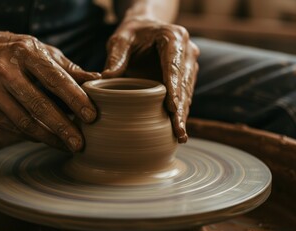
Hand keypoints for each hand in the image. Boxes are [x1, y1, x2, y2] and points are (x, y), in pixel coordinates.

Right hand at [0, 32, 99, 150]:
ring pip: (23, 121)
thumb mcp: (42, 52)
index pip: (55, 79)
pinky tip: (46, 139)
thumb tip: (101, 81)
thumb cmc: (16, 52)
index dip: (75, 98)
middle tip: (80, 144)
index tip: (92, 116)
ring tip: (66, 146)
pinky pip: (11, 127)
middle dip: (62, 127)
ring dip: (48, 138)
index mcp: (26, 53)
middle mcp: (5, 70)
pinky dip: (31, 135)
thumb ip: (69, 69)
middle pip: (38, 104)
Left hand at [102, 18, 198, 142]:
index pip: (174, 66)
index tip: (173, 108)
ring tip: (179, 136)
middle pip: (184, 84)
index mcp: (174, 38)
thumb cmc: (132, 34)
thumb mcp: (120, 39)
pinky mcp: (185, 77)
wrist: (145, 29)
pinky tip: (176, 130)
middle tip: (178, 131)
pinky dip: (180, 113)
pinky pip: (184, 97)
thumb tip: (106, 78)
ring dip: (183, 115)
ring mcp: (189, 65)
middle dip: (181, 109)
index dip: (174, 89)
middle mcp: (187, 51)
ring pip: (187, 93)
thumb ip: (116, 56)